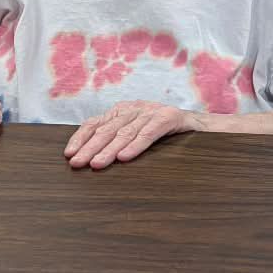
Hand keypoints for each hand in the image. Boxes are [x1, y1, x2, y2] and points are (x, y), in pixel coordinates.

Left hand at [64, 101, 205, 169]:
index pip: (96, 123)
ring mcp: (153, 111)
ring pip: (126, 131)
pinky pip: (149, 132)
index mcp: (124, 111)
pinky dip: (136, 145)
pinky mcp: (170, 117)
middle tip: (78, 163)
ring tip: (97, 164)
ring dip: (109, 149)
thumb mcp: (138, 135)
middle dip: (90, 147)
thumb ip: (118, 141)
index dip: (81, 138)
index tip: (69, 154)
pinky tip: (124, 157)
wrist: (204, 127)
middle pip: (108, 128)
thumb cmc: (167, 136)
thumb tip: (90, 160)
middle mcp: (136, 109)